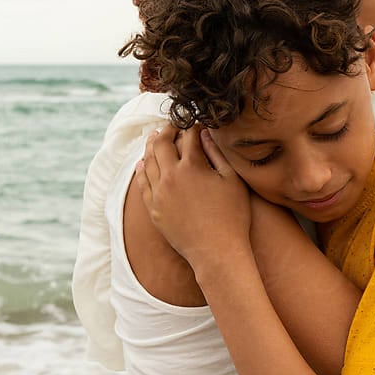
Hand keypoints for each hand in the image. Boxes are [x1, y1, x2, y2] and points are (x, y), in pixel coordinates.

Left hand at [137, 125, 250, 266]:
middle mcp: (170, 177)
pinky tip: (142, 164)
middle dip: (167, 131)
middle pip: (161, 144)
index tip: (195, 122)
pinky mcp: (153, 210)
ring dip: (151, 147)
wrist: (217, 253)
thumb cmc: (232, 217)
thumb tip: (204, 134)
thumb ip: (216, 154)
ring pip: (148, 162)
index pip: (189, 136)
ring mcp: (159, 194)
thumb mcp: (231, 181)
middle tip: (171, 126)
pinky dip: (141, 170)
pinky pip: (143, 184)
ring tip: (154, 138)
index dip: (192, 126)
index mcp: (192, 166)